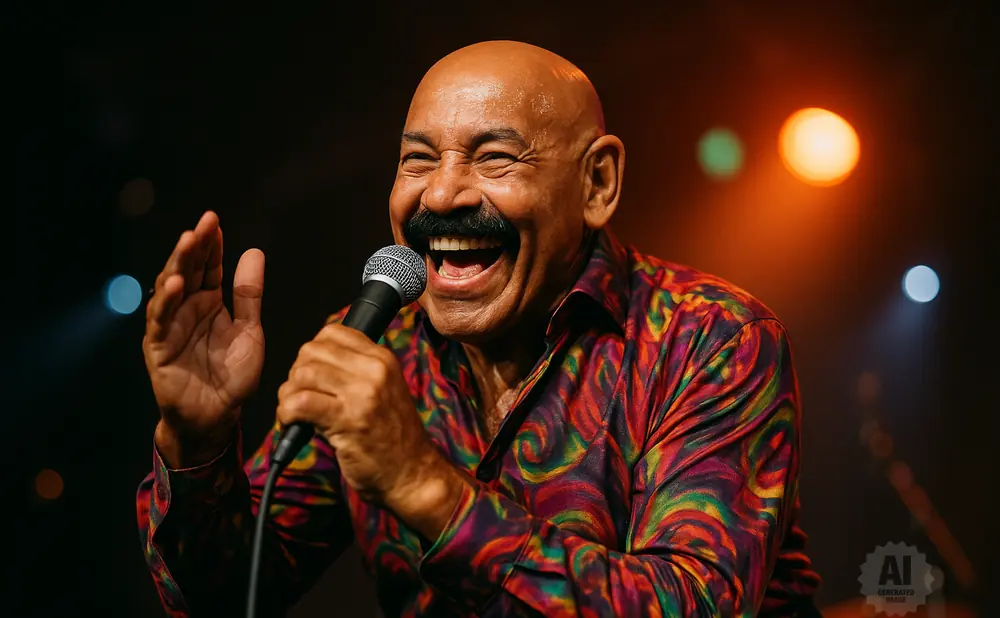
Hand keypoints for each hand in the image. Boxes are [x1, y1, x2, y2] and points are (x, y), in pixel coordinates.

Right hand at [143, 211, 265, 467]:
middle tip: (204, 223)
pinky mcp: (159, 347)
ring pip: (170, 289)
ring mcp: (170, 326)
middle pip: (188, 270)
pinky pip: (161, 321)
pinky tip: (176, 284)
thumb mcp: (250, 331)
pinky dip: (167, 302)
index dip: (211, 245)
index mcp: (209, 303)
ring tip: (188, 241)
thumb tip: (254, 252)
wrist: (218, 416)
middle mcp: (187, 310)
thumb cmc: (232, 376)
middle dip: (194, 246)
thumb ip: (249, 295)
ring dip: (178, 264)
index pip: (208, 267)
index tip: (215, 222)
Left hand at [277, 324, 466, 537]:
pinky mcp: (347, 420)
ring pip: (303, 374)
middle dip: (296, 375)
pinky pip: (300, 402)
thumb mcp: (385, 391)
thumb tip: (311, 362)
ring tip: (295, 414)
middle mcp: (374, 369)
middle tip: (300, 398)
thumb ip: (356, 371)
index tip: (313, 376)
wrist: (412, 475)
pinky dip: (287, 413)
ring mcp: (362, 394)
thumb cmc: (392, 438)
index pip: (332, 332)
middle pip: (311, 351)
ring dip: (288, 396)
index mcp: (383, 358)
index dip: (312, 353)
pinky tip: (293, 425)